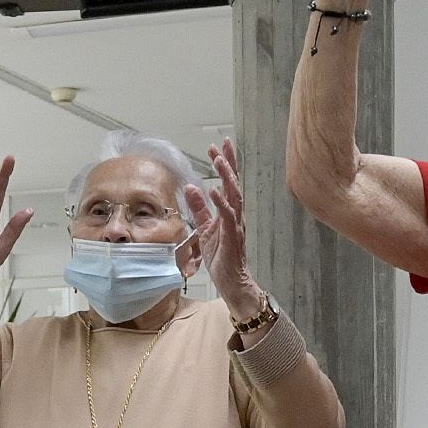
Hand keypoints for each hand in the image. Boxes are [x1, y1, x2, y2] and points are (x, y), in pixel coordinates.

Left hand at [183, 138, 260, 313]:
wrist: (232, 282)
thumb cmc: (222, 257)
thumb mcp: (205, 229)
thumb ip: (199, 209)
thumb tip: (191, 188)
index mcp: (229, 212)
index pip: (227, 183)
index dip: (224, 164)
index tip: (218, 147)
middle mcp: (235, 215)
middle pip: (234, 183)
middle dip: (228, 163)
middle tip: (222, 145)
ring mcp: (236, 225)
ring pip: (233, 196)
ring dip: (226, 178)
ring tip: (218, 162)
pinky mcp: (232, 237)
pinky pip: (228, 217)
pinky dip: (221, 203)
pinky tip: (214, 191)